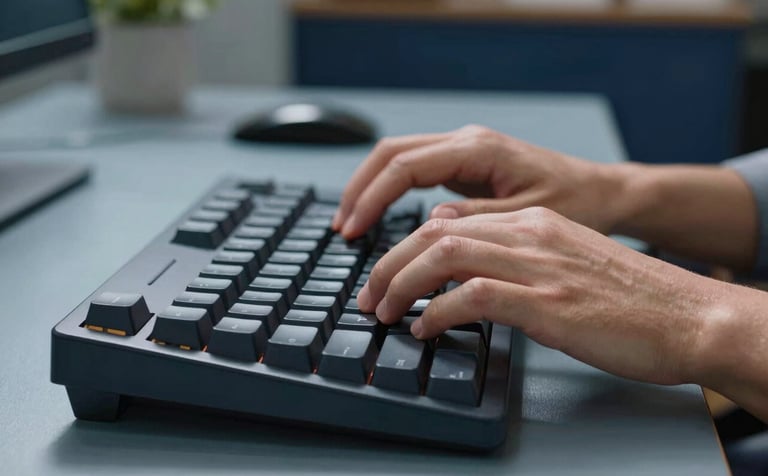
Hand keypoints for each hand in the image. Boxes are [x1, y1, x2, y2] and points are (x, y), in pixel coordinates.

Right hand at [333, 125, 628, 238]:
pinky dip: (389, 190)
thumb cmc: (574, 204)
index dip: (372, 198)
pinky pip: (413, 170)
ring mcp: (463, 150)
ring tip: (350, 223)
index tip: (353, 231)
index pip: (404, 166)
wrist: (601, 193)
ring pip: (397, 158)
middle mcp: (465, 142)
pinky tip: (378, 214)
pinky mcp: (465, 165)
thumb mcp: (527, 219)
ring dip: (369, 188)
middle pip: (391, 154)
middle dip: (360, 189)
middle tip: (342, 228)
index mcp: (476, 150)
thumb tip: (429, 226)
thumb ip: (477, 220)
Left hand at [357, 207, 726, 385]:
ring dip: (401, 285)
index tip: (386, 273)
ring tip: (384, 312)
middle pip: (435, 233)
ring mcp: (537, 266)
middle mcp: (530, 235)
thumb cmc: (627, 299)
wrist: (686, 314)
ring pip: (444, 256)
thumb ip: (518, 264)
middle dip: (388, 264)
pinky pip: (472, 297)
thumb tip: (469, 285)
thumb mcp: (565, 265)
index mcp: (532, 224)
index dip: (406, 246)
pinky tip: (425, 329)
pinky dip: (438, 311)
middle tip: (368, 296)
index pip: (449, 220)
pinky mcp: (546, 302)